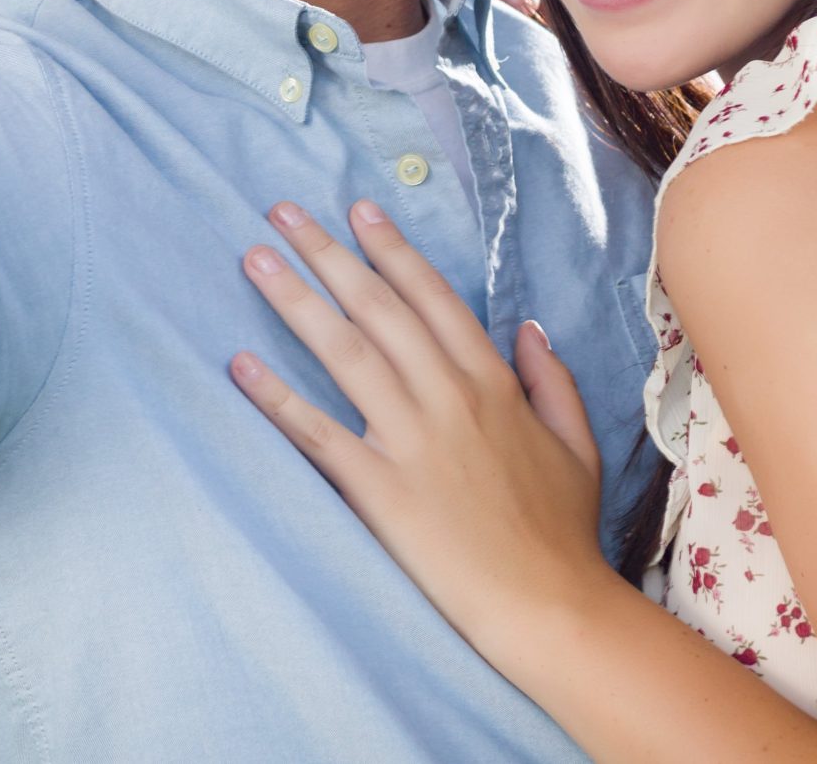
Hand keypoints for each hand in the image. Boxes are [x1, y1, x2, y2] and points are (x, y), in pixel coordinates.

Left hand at [229, 200, 612, 654]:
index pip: (432, 298)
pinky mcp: (379, 489)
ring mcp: (411, 441)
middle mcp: (447, 399)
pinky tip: (239, 365)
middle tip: (282, 210)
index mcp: (491, 384)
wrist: (549, 607)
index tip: (358, 209)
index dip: (392, 249)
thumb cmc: (561, 533)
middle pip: (377, 308)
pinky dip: (275, 397)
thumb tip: (528, 327)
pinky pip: (317, 434)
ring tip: (254, 259)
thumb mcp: (577, 445)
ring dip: (295, 300)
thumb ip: (552, 381)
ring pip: (344, 352)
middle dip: (328, 252)